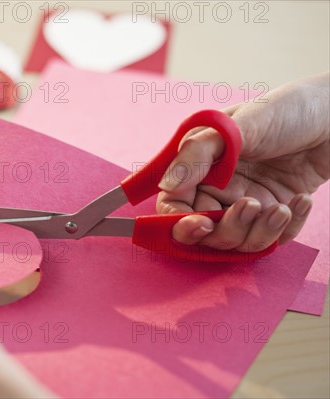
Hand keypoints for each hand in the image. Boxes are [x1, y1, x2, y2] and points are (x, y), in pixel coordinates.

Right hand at [157, 72, 328, 251]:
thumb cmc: (287, 110)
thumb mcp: (237, 126)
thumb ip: (196, 155)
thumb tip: (167, 185)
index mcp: (199, 166)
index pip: (174, 205)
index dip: (180, 221)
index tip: (201, 223)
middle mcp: (218, 187)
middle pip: (204, 231)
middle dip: (226, 229)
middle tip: (250, 206)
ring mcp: (246, 202)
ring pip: (237, 241)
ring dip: (259, 230)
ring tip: (280, 207)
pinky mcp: (274, 212)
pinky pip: (271, 239)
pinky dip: (286, 227)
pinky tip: (300, 201)